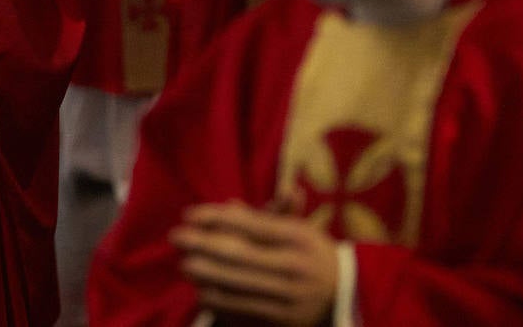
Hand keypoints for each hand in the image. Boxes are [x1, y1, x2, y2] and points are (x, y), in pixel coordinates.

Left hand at [170, 201, 339, 325]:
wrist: (346, 295)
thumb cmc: (314, 253)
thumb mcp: (298, 229)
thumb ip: (265, 217)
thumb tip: (228, 207)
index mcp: (297, 238)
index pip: (250, 225)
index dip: (217, 218)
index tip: (190, 213)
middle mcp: (294, 268)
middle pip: (240, 255)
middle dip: (203, 246)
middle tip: (176, 238)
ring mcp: (289, 299)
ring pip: (239, 286)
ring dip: (207, 276)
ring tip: (185, 266)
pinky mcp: (284, 322)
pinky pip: (246, 313)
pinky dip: (222, 303)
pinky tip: (203, 294)